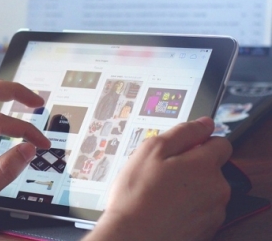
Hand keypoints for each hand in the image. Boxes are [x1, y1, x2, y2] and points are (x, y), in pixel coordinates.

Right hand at [85, 117, 232, 240]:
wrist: (133, 237)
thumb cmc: (137, 196)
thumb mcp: (151, 150)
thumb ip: (182, 133)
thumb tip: (203, 124)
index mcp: (205, 165)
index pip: (220, 142)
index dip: (199, 142)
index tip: (181, 149)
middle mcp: (217, 188)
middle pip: (212, 167)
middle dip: (191, 166)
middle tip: (162, 173)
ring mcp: (214, 211)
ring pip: (206, 189)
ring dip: (189, 188)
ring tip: (161, 193)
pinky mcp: (207, 229)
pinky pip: (201, 210)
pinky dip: (188, 207)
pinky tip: (165, 208)